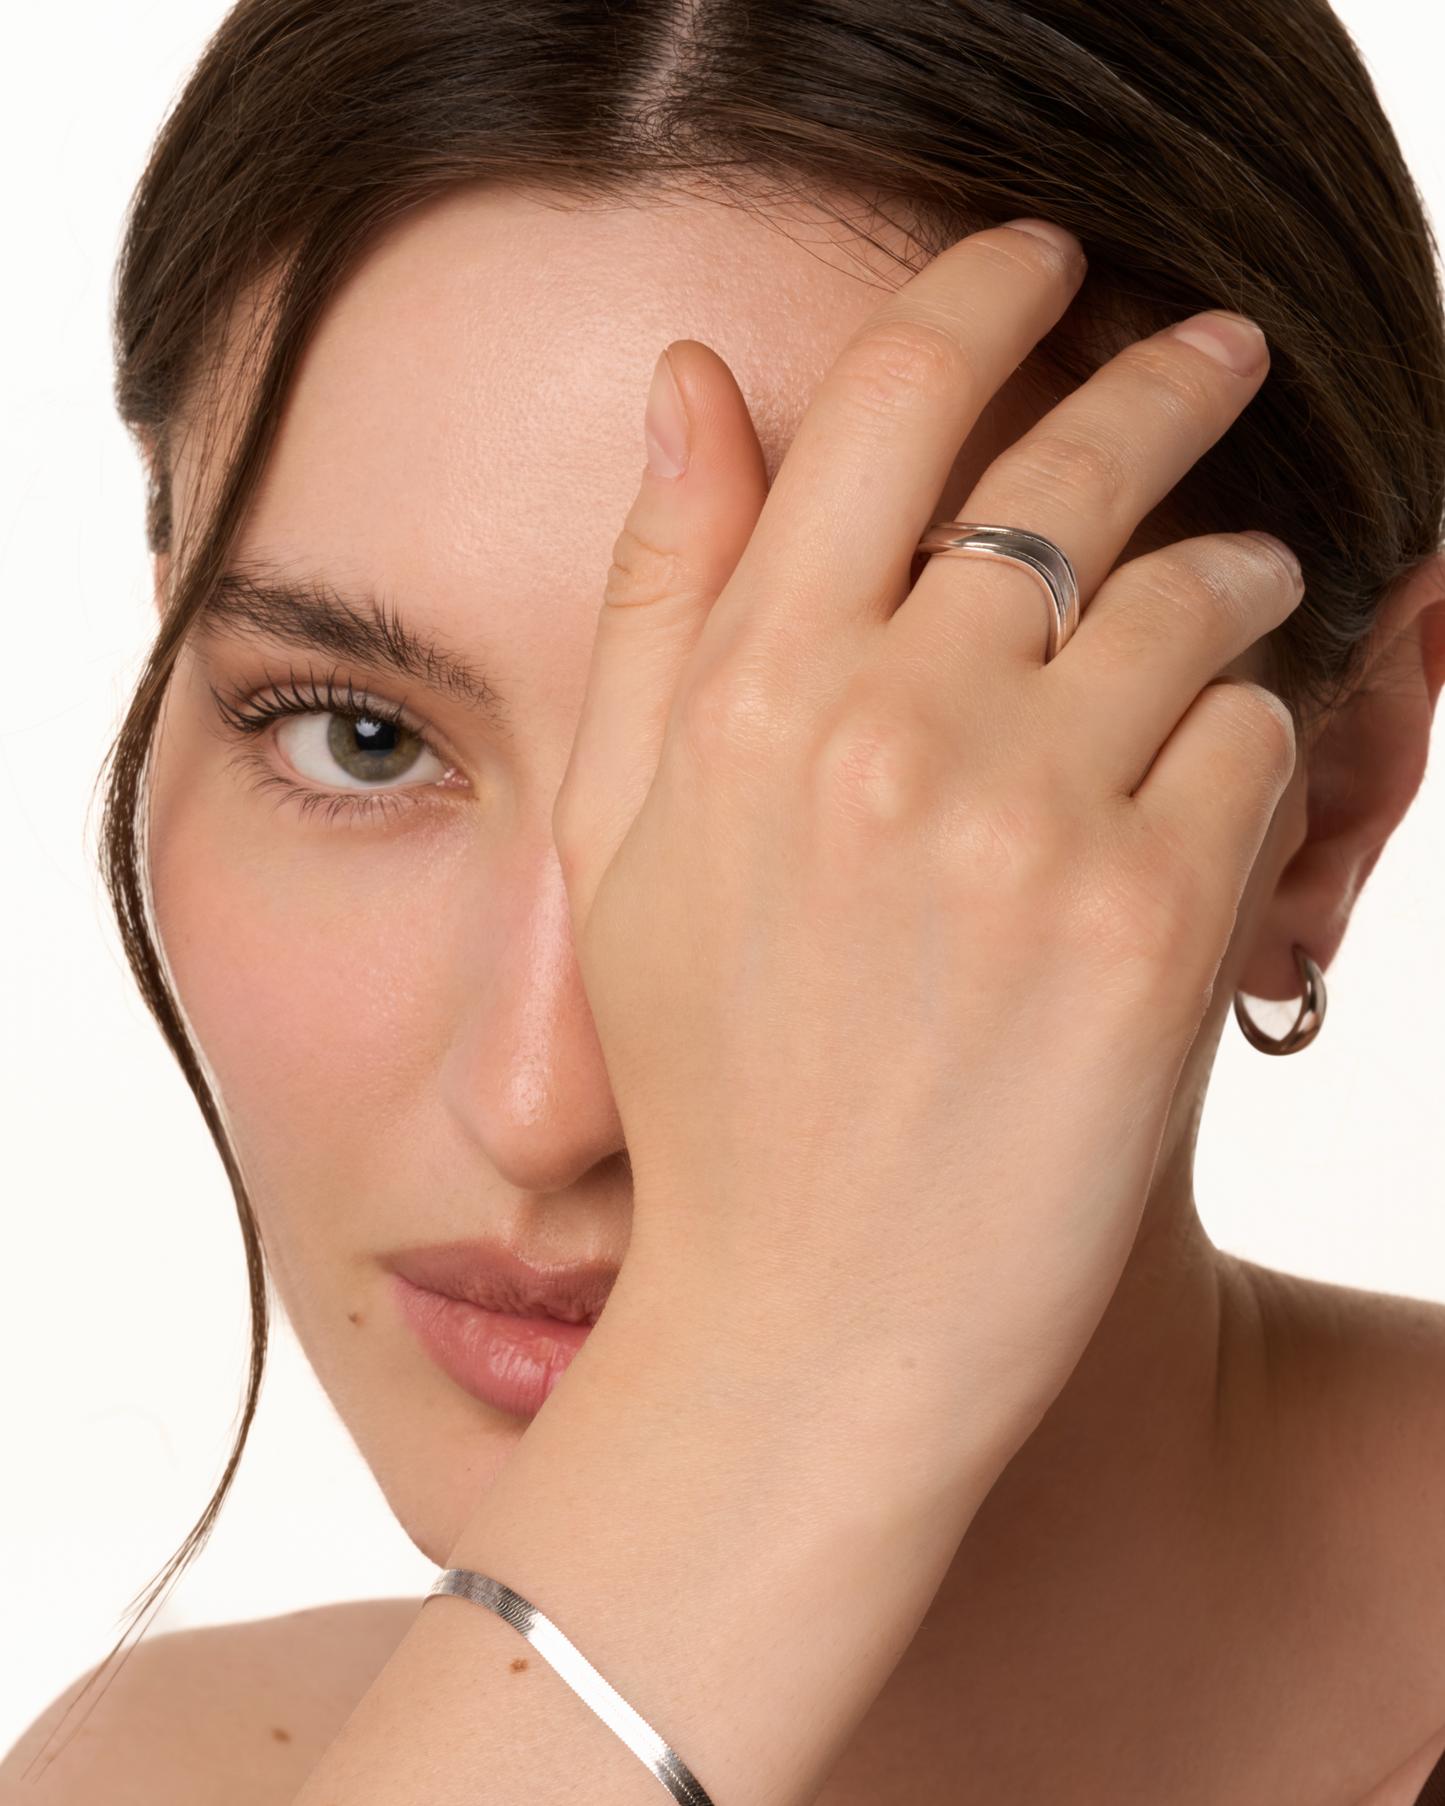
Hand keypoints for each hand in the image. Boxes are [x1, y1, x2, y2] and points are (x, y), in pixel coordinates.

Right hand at [554, 219, 1299, 1478]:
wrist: (810, 1321)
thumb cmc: (710, 1081)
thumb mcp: (622, 838)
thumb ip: (662, 596)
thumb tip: (697, 379)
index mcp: (744, 690)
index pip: (891, 405)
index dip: (987, 291)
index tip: (1047, 256)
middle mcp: (884, 724)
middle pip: (1072, 470)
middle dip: (1164, 385)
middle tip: (1215, 354)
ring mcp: (1024, 822)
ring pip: (1197, 597)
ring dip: (1228, 585)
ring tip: (1227, 604)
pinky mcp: (1151, 924)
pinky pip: (1257, 741)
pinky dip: (1251, 746)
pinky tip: (1200, 801)